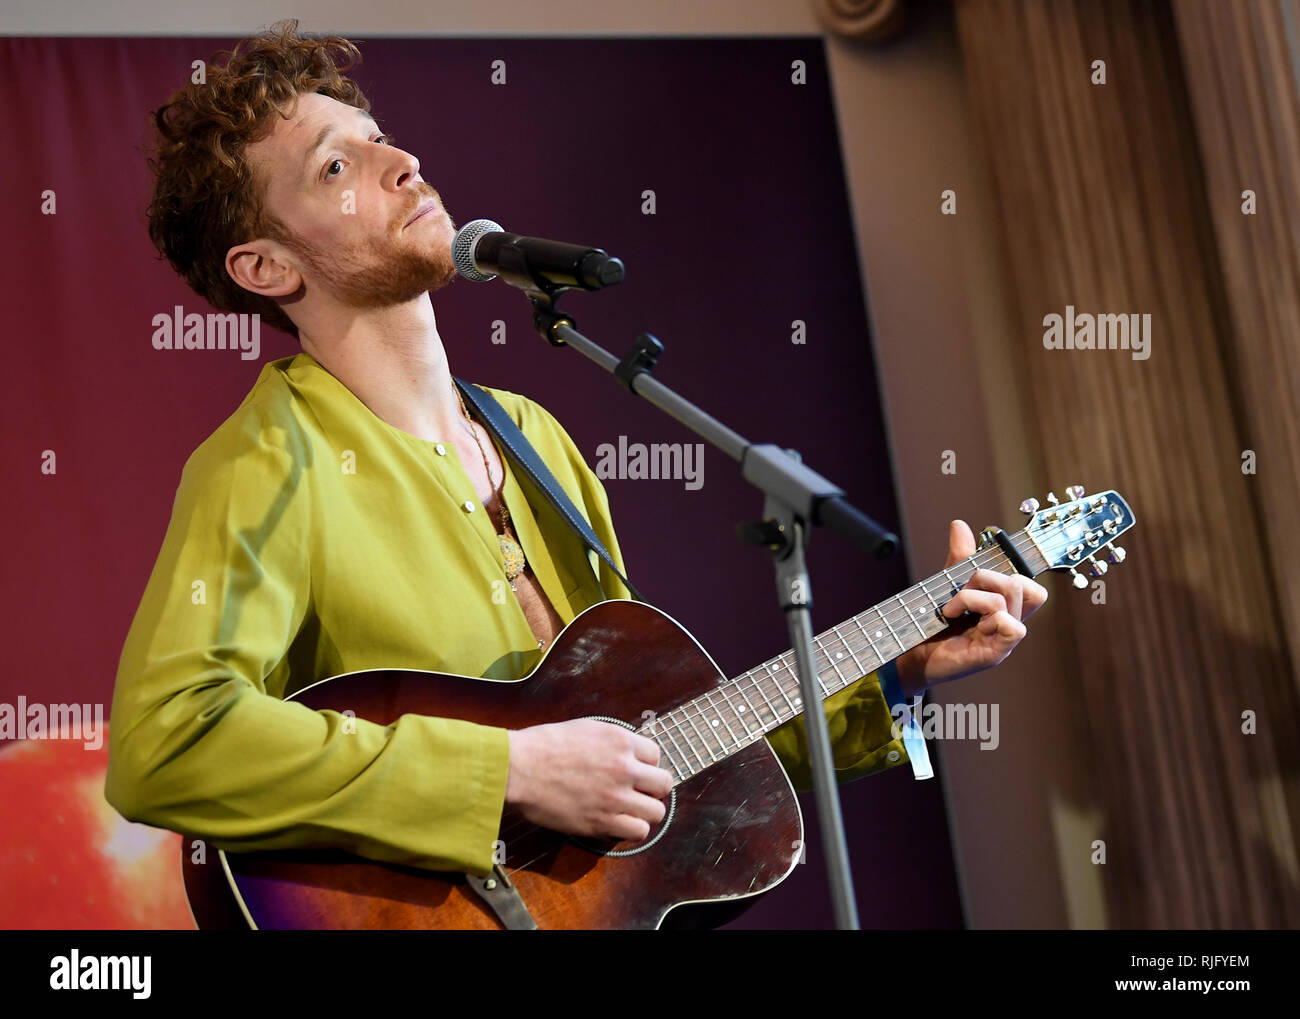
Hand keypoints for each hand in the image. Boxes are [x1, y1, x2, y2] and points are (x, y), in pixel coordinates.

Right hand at [505, 719, 672, 841]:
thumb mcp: (585, 728)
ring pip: (656, 812)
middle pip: (663, 784)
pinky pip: (638, 831)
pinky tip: (619, 823)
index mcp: (620, 740)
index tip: (635, 771)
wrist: (518, 768)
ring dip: (645, 811)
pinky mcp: (603, 821)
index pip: (656, 755)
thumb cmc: (543, 746)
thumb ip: (611, 740)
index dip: (646, 765)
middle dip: (653, 789)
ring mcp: (615, 796)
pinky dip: (632, 829)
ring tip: (630, 811)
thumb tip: (626, 751)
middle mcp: (624, 768)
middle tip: (638, 793)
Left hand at [895, 520, 1047, 697]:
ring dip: (974, 594)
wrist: (911, 659)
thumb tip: (960, 525)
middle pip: (1022, 584)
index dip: (1011, 567)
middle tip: (958, 590)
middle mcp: (1007, 624)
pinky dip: (983, 613)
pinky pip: (1012, 626)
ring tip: (950, 608)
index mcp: (1002, 609)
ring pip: (1011, 597)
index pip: (1028, 583)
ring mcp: (1003, 640)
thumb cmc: (933, 628)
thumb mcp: (946, 588)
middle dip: (985, 576)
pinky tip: (957, 619)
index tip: (977, 566)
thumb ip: (958, 560)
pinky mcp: (994, 654)